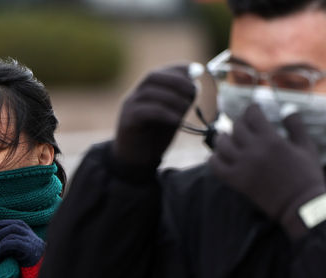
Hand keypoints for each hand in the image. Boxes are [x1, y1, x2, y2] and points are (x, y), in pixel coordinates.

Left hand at [0, 219, 44, 277]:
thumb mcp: (16, 262)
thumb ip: (8, 253)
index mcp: (32, 240)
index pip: (18, 224)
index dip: (2, 224)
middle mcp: (34, 239)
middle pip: (15, 226)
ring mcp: (34, 244)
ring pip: (12, 232)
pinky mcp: (31, 251)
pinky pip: (13, 243)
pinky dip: (1, 248)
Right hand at [110, 65, 195, 180]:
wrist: (135, 160)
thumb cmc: (154, 137)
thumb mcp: (171, 116)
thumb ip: (181, 102)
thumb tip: (195, 86)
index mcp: (146, 90)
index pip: (161, 71)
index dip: (179, 69)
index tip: (198, 73)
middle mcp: (135, 94)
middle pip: (153, 76)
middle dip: (177, 81)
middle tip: (193, 91)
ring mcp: (129, 106)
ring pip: (149, 92)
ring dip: (173, 98)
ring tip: (186, 108)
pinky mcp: (128, 121)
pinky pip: (145, 111)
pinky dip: (165, 113)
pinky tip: (177, 121)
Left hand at [208, 104, 325, 238]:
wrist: (300, 205)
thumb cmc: (307, 175)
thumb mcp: (307, 147)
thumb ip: (296, 126)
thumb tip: (288, 109)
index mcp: (271, 139)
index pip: (252, 115)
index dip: (252, 109)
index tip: (254, 110)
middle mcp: (253, 150)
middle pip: (237, 127)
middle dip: (240, 123)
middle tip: (244, 125)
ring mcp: (242, 166)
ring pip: (222, 144)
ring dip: (224, 138)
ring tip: (228, 137)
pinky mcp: (236, 181)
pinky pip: (216, 166)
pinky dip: (214, 158)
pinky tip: (220, 156)